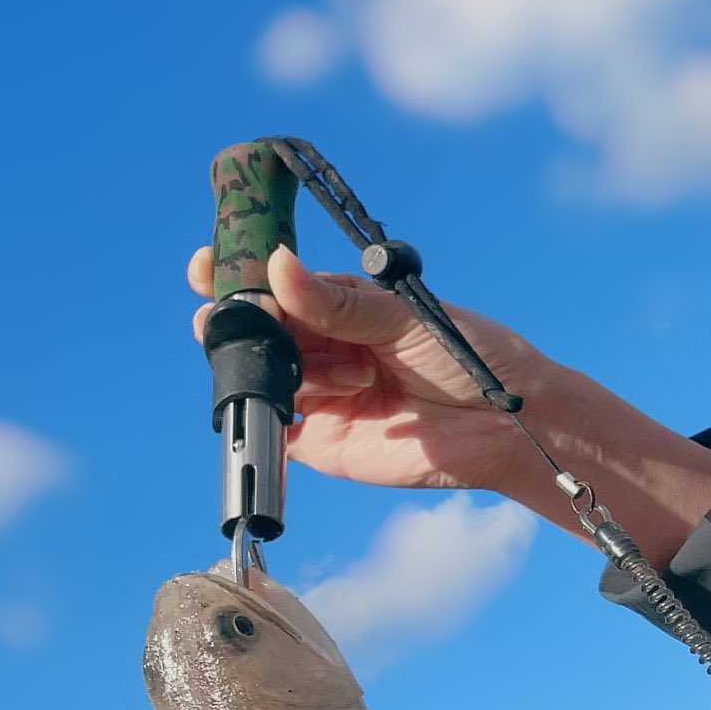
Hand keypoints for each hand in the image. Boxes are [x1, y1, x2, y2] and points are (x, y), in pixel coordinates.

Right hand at [188, 245, 554, 493]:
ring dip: (267, 371)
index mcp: (339, 305)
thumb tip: (279, 266)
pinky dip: (265, 422)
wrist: (503, 425)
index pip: (274, 284)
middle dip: (237, 323)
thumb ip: (340, 304)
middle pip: (258, 331)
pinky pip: (277, 432)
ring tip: (326, 375)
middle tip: (231, 320)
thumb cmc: (468, 356)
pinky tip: (272, 411)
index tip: (207, 265)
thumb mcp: (403, 319)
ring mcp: (319, 395)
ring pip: (263, 378)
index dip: (237, 274)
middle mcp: (322, 347)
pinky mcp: (322, 443)